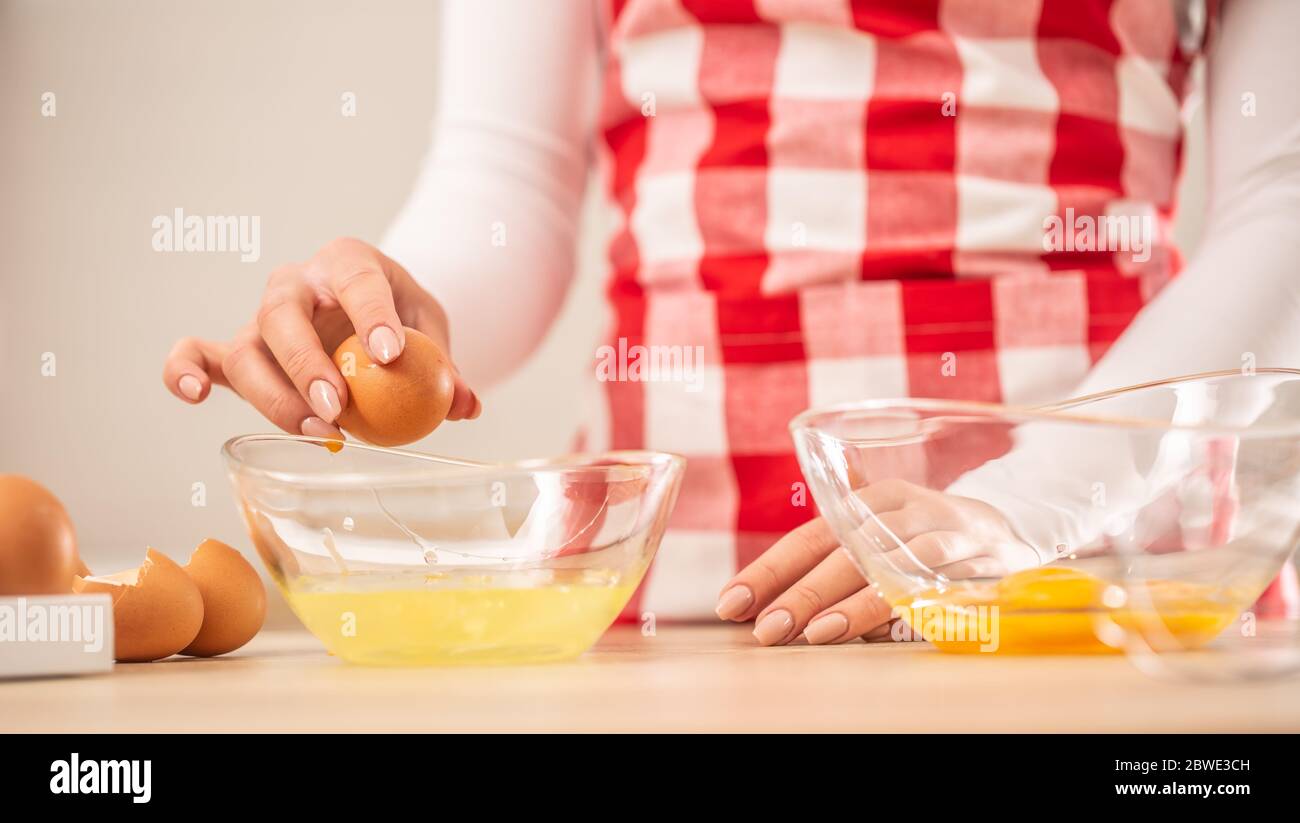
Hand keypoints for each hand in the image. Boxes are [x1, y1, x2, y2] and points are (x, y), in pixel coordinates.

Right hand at [163, 237, 478, 435]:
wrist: (373, 314)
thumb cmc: (401, 318)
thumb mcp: (432, 330)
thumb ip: (446, 366)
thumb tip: (465, 406)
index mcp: (348, 262)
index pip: (356, 280)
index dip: (372, 315)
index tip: (391, 354)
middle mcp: (296, 284)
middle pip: (282, 315)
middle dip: (306, 365)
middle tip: (339, 408)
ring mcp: (261, 318)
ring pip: (245, 349)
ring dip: (275, 396)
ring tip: (322, 434)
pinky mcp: (238, 350)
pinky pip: (197, 353)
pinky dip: (185, 370)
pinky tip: (196, 394)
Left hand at [714, 478, 1039, 645]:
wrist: (1017, 532)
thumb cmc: (930, 536)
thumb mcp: (883, 527)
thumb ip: (834, 544)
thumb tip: (771, 583)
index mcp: (872, 501)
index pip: (810, 535)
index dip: (769, 568)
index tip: (731, 602)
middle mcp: (904, 512)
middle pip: (842, 551)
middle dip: (799, 592)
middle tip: (764, 628)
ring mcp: (942, 536)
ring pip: (885, 567)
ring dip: (846, 603)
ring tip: (809, 634)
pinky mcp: (976, 566)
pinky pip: (932, 587)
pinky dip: (899, 608)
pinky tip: (872, 631)